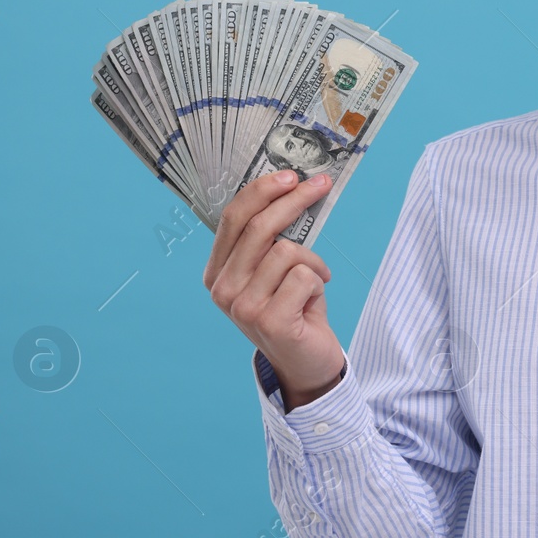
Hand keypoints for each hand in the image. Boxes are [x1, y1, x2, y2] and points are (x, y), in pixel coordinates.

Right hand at [203, 170, 344, 409]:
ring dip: (312, 261)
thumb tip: (294, 188)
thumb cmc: (293, 308)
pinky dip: (319, 280)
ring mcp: (243, 307)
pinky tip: (314, 299)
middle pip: (260, 227)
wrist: (306, 362)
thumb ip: (272, 239)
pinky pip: (304, 275)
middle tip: (321, 185)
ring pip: (287, 251)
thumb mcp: (275, 271)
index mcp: (217, 272)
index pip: (233, 219)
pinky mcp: (270, 320)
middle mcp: (223, 289)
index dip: (261, 191)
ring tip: (315, 279)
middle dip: (295, 200)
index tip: (290, 175)